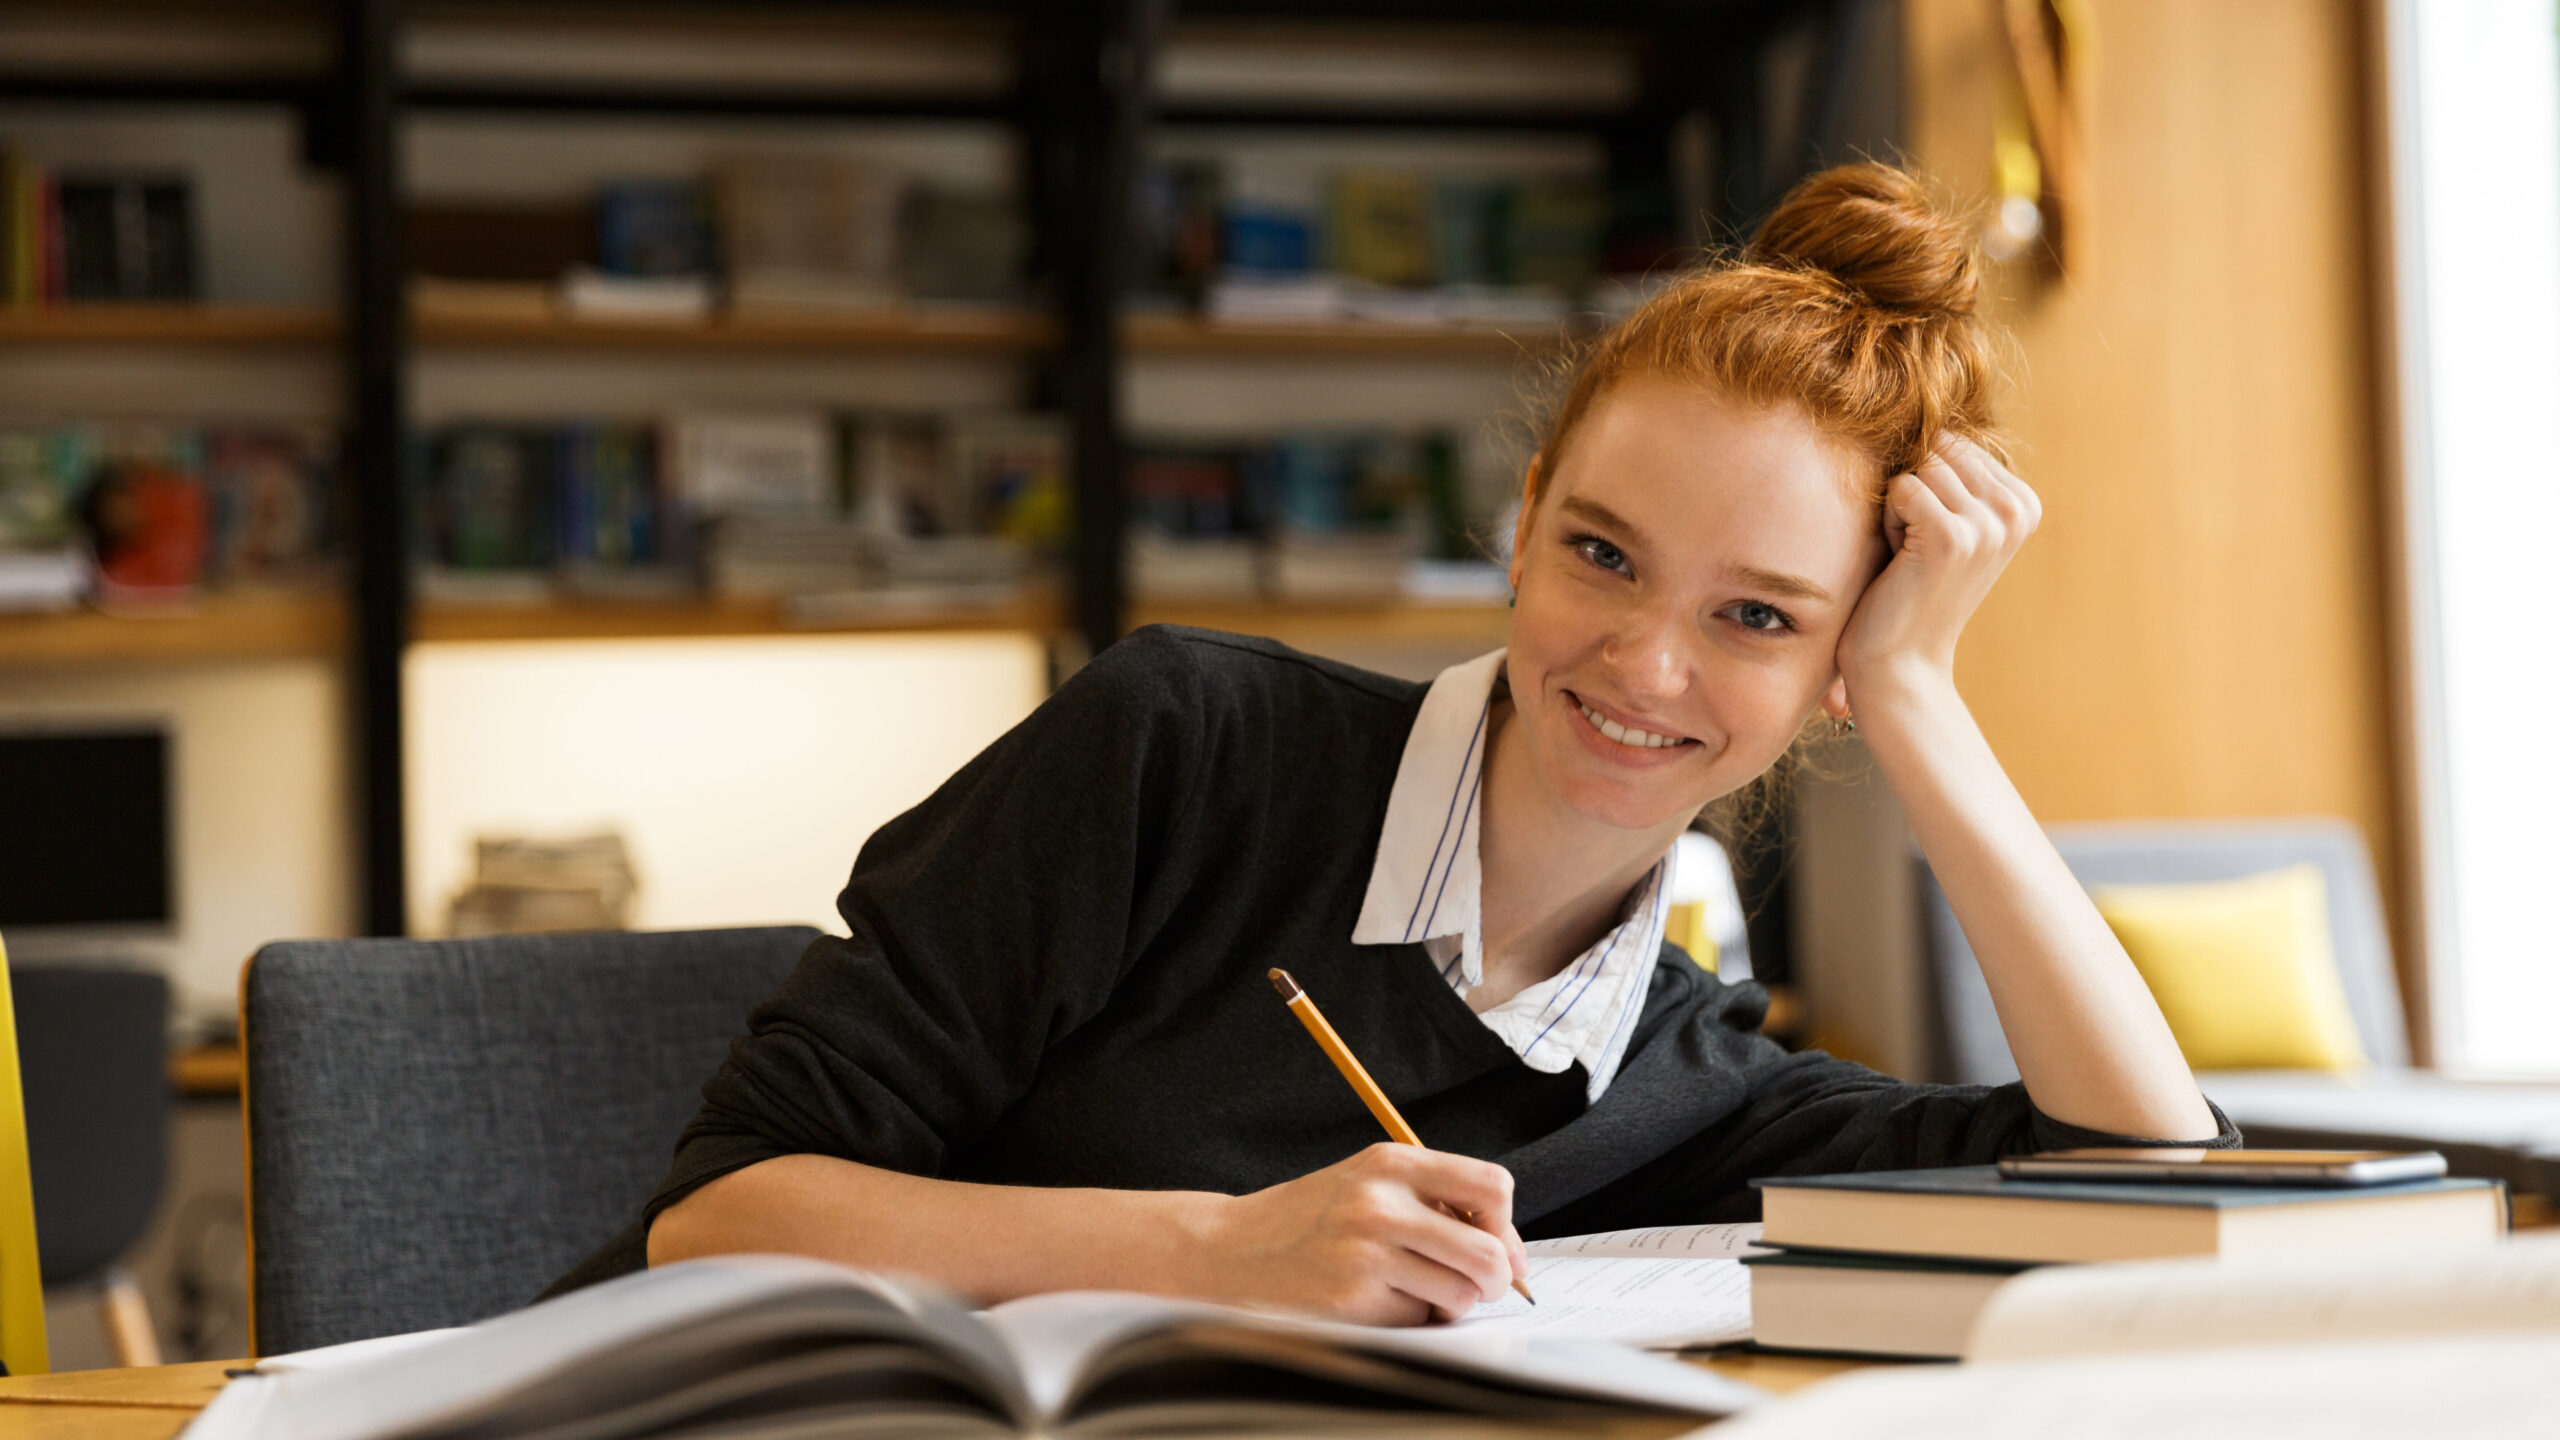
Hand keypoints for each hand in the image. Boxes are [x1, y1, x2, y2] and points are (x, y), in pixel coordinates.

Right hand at [1193, 1143, 1526, 1324]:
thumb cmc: (1311, 1220)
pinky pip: (1418, 1321)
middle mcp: (1381, 1203)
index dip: (1506, 1226)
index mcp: (1392, 1162)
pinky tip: (1377, 1302)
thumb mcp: (1369, 1182)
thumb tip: (1508, 1251)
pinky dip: (1410, 1319)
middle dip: (1493, 1280)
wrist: (1232, 1248)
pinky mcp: (1351, 1300)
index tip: (1500, 1248)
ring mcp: (1366, 1253)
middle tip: (1474, 1286)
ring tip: (1414, 1291)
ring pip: (1460, 1294)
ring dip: (1448, 1304)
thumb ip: (1433, 1200)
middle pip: (1487, 1252)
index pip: (1491, 1186)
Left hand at [1836, 436, 2040, 696]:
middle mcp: (2017, 510)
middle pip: (1937, 449)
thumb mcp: (1946, 520)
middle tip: (1918, 548)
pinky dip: (1889, 522)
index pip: (1954, 443)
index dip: (1927, 484)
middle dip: (1912, 491)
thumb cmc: (1910, 585)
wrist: (1902, 660)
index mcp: (2024, 502)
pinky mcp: (1954, 537)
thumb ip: (1952, 471)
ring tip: (1912, 556)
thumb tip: (1924, 396)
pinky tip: (1902, 562)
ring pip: (1918, 467)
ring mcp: (1989, 524)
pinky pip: (1901, 488)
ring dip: (1899, 509)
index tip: (1934, 537)